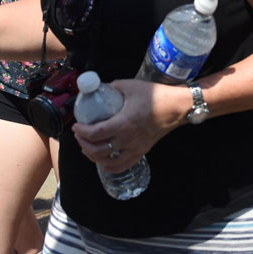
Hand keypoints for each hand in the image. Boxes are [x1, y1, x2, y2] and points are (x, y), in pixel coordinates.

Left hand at [71, 80, 189, 173]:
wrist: (176, 107)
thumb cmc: (155, 95)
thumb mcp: (130, 86)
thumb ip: (112, 87)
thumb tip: (98, 89)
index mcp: (123, 123)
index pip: (95, 133)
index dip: (81, 132)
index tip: (76, 126)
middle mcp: (128, 139)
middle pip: (98, 150)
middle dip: (83, 144)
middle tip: (79, 136)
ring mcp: (135, 148)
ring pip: (108, 161)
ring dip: (93, 156)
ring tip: (87, 147)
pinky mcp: (142, 151)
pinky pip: (123, 166)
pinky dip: (110, 167)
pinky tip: (104, 164)